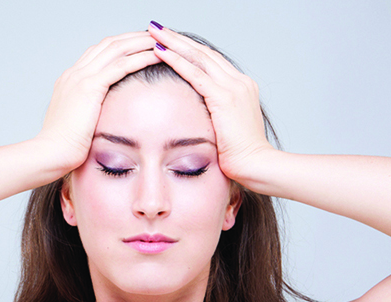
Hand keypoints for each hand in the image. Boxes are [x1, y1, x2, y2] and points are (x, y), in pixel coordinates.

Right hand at [35, 32, 159, 176]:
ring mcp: (80, 78)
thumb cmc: (64, 149)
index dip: (120, 47)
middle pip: (108, 44)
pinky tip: (155, 55)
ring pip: (116, 49)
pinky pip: (120, 66)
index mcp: (70, 81)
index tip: (139, 47)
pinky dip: (140, 58)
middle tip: (154, 37)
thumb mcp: (77, 127)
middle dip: (133, 38)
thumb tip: (102, 124)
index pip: (98, 53)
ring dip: (140, 42)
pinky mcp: (90, 88)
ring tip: (161, 41)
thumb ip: (88, 117)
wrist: (51, 154)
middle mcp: (74, 74)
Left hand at [147, 23, 274, 185]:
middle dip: (178, 39)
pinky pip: (195, 74)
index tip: (171, 43)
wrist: (256, 165)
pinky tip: (160, 52)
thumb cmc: (241, 156)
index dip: (190, 50)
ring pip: (198, 57)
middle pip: (204, 53)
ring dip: (174, 43)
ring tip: (154, 32)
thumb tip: (200, 118)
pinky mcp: (224, 98)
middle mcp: (239, 82)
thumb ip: (216, 117)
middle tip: (157, 28)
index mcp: (241, 88)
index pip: (211, 61)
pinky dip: (176, 61)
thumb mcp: (228, 130)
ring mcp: (233, 87)